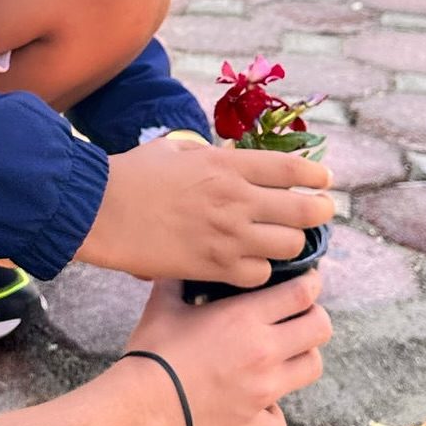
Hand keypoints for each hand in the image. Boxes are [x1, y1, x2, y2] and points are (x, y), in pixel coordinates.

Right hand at [78, 133, 334, 285]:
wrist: (100, 212)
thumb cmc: (130, 174)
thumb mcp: (174, 150)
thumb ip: (206, 154)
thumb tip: (225, 159)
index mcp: (226, 164)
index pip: (289, 168)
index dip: (314, 175)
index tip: (325, 179)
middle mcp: (236, 200)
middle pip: (302, 210)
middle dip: (319, 212)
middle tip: (321, 213)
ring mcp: (228, 236)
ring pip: (289, 247)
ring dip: (292, 244)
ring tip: (287, 242)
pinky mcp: (213, 267)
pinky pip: (258, 275)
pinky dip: (261, 271)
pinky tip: (254, 265)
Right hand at [121, 272, 331, 425]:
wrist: (145, 404)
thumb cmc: (154, 350)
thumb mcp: (164, 304)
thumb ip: (177, 279)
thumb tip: (180, 264)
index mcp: (246, 317)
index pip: (301, 294)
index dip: (310, 283)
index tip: (307, 281)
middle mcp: (264, 351)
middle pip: (320, 328)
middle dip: (315, 316)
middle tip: (300, 314)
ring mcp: (264, 390)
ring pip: (312, 368)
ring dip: (303, 357)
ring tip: (285, 353)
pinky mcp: (253, 421)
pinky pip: (280, 420)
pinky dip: (273, 412)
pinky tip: (258, 404)